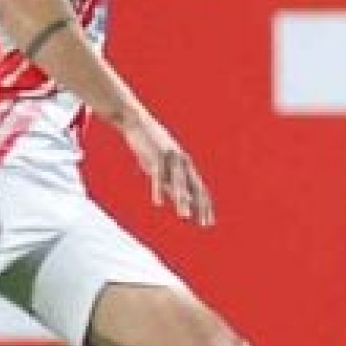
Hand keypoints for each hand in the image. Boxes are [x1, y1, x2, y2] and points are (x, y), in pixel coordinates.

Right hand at [121, 111, 213, 225]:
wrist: (136, 122)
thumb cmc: (151, 148)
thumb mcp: (165, 169)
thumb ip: (174, 185)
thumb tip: (185, 202)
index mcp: (186, 166)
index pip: (200, 189)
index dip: (206, 206)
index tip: (209, 223)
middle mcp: (182, 162)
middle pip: (195, 187)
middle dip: (201, 206)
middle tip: (205, 224)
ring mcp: (170, 158)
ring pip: (178, 182)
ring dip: (182, 199)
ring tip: (185, 216)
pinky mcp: (155, 155)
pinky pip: (158, 175)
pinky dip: (159, 189)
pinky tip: (158, 203)